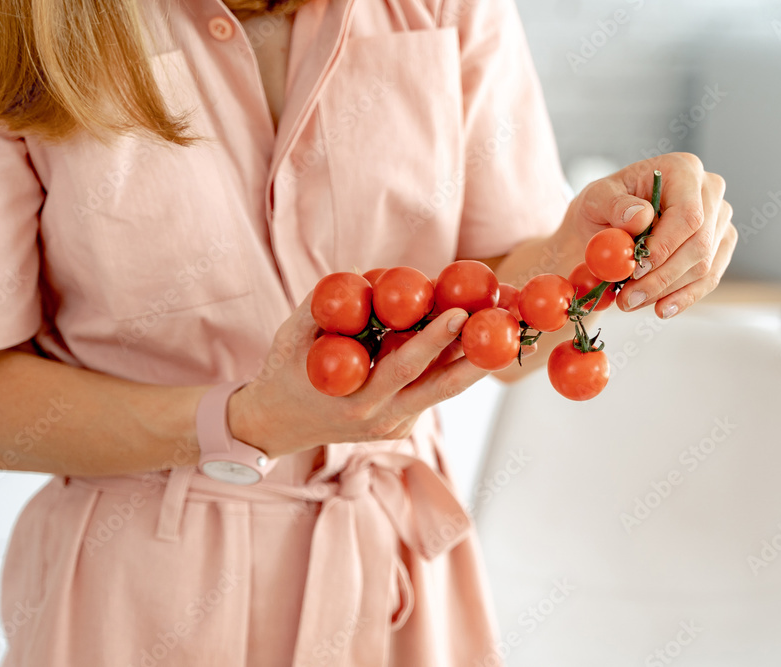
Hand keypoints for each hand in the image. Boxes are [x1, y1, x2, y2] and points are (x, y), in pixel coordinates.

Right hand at [227, 293, 488, 458]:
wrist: (275, 426)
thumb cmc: (282, 376)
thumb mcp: (290, 339)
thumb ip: (321, 308)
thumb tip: (362, 275)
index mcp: (357, 401)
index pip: (404, 368)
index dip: (433, 340)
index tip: (458, 313)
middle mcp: (383, 419)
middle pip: (442, 386)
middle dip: (477, 355)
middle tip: (505, 324)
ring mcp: (396, 425)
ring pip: (443, 389)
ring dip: (474, 359)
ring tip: (505, 330)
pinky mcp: (402, 423)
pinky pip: (430, 390)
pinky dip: (450, 364)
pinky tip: (470, 338)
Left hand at [556, 152, 737, 318]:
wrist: (608, 219)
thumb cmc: (603, 205)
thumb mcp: (595, 198)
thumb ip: (614, 204)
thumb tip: (641, 217)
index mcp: (683, 170)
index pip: (688, 215)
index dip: (664, 247)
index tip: (635, 270)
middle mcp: (710, 191)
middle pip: (699, 244)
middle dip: (661, 277)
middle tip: (627, 298)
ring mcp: (719, 220)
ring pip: (704, 266)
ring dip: (666, 291)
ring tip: (630, 302)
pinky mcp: (719, 246)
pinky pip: (709, 278)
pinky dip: (683, 297)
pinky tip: (661, 309)